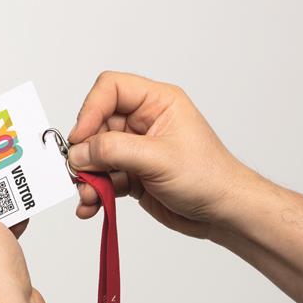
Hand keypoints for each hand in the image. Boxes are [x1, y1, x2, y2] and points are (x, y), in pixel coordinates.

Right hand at [69, 71, 302, 302]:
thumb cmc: (209, 178)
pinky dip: (94, 192)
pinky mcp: (131, 173)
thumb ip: (114, 151)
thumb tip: (79, 152)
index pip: (111, 89)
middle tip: (79, 172)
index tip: (80, 138)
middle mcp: (143, 122)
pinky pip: (102, 177)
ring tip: (88, 196)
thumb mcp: (159, 159)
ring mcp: (135, 149)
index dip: (91, 110)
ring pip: (96, 155)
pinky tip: (91, 205)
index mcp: (157, 103)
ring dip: (87, 177)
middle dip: (85, 151)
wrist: (222, 213)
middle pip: (97, 125)